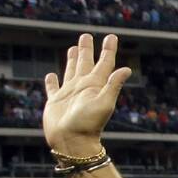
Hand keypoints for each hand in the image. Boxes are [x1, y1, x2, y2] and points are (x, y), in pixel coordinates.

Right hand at [42, 33, 131, 156]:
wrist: (72, 142)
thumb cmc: (88, 124)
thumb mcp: (104, 103)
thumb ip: (113, 85)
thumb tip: (127, 69)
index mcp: (95, 85)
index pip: (104, 63)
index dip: (108, 50)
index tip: (112, 37)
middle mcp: (83, 87)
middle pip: (86, 63)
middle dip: (87, 49)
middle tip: (87, 35)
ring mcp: (69, 94)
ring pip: (71, 71)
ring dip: (72, 60)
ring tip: (74, 48)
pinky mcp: (55, 102)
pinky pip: (53, 88)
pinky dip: (52, 81)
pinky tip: (51, 75)